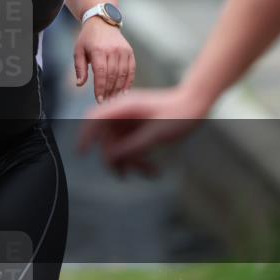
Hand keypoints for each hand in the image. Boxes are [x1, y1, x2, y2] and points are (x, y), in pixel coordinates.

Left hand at [74, 19, 135, 102]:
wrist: (102, 22)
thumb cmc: (87, 39)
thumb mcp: (78, 51)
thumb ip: (79, 68)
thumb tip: (79, 84)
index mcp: (98, 50)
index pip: (101, 73)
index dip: (100, 88)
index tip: (99, 99)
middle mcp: (112, 50)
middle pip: (113, 75)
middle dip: (109, 91)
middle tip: (106, 101)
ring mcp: (123, 50)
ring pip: (123, 74)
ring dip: (119, 88)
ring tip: (113, 98)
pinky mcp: (129, 51)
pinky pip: (131, 69)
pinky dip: (129, 81)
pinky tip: (124, 91)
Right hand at [77, 86, 208, 174]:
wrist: (197, 105)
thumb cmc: (179, 115)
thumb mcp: (156, 135)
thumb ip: (132, 146)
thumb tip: (110, 157)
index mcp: (124, 106)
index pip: (95, 118)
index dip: (85, 135)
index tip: (82, 152)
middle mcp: (123, 112)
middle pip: (107, 138)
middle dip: (116, 158)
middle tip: (125, 174)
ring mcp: (130, 120)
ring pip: (119, 145)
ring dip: (131, 161)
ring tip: (150, 172)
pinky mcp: (138, 128)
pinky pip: (130, 146)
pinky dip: (139, 159)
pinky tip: (153, 170)